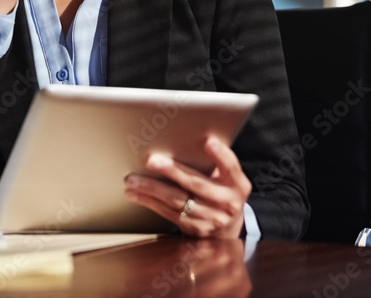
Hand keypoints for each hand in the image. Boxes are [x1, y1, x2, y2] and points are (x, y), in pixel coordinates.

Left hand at [123, 137, 251, 238]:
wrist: (229, 229)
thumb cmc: (223, 192)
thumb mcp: (228, 178)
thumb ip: (215, 163)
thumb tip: (186, 140)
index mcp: (238, 185)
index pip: (230, 166)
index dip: (220, 154)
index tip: (208, 141)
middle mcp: (227, 203)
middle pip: (196, 184)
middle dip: (172, 171)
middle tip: (152, 161)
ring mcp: (210, 219)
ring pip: (177, 201)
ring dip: (152, 189)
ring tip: (132, 180)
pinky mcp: (194, 230)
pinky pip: (169, 214)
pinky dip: (150, 202)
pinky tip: (136, 194)